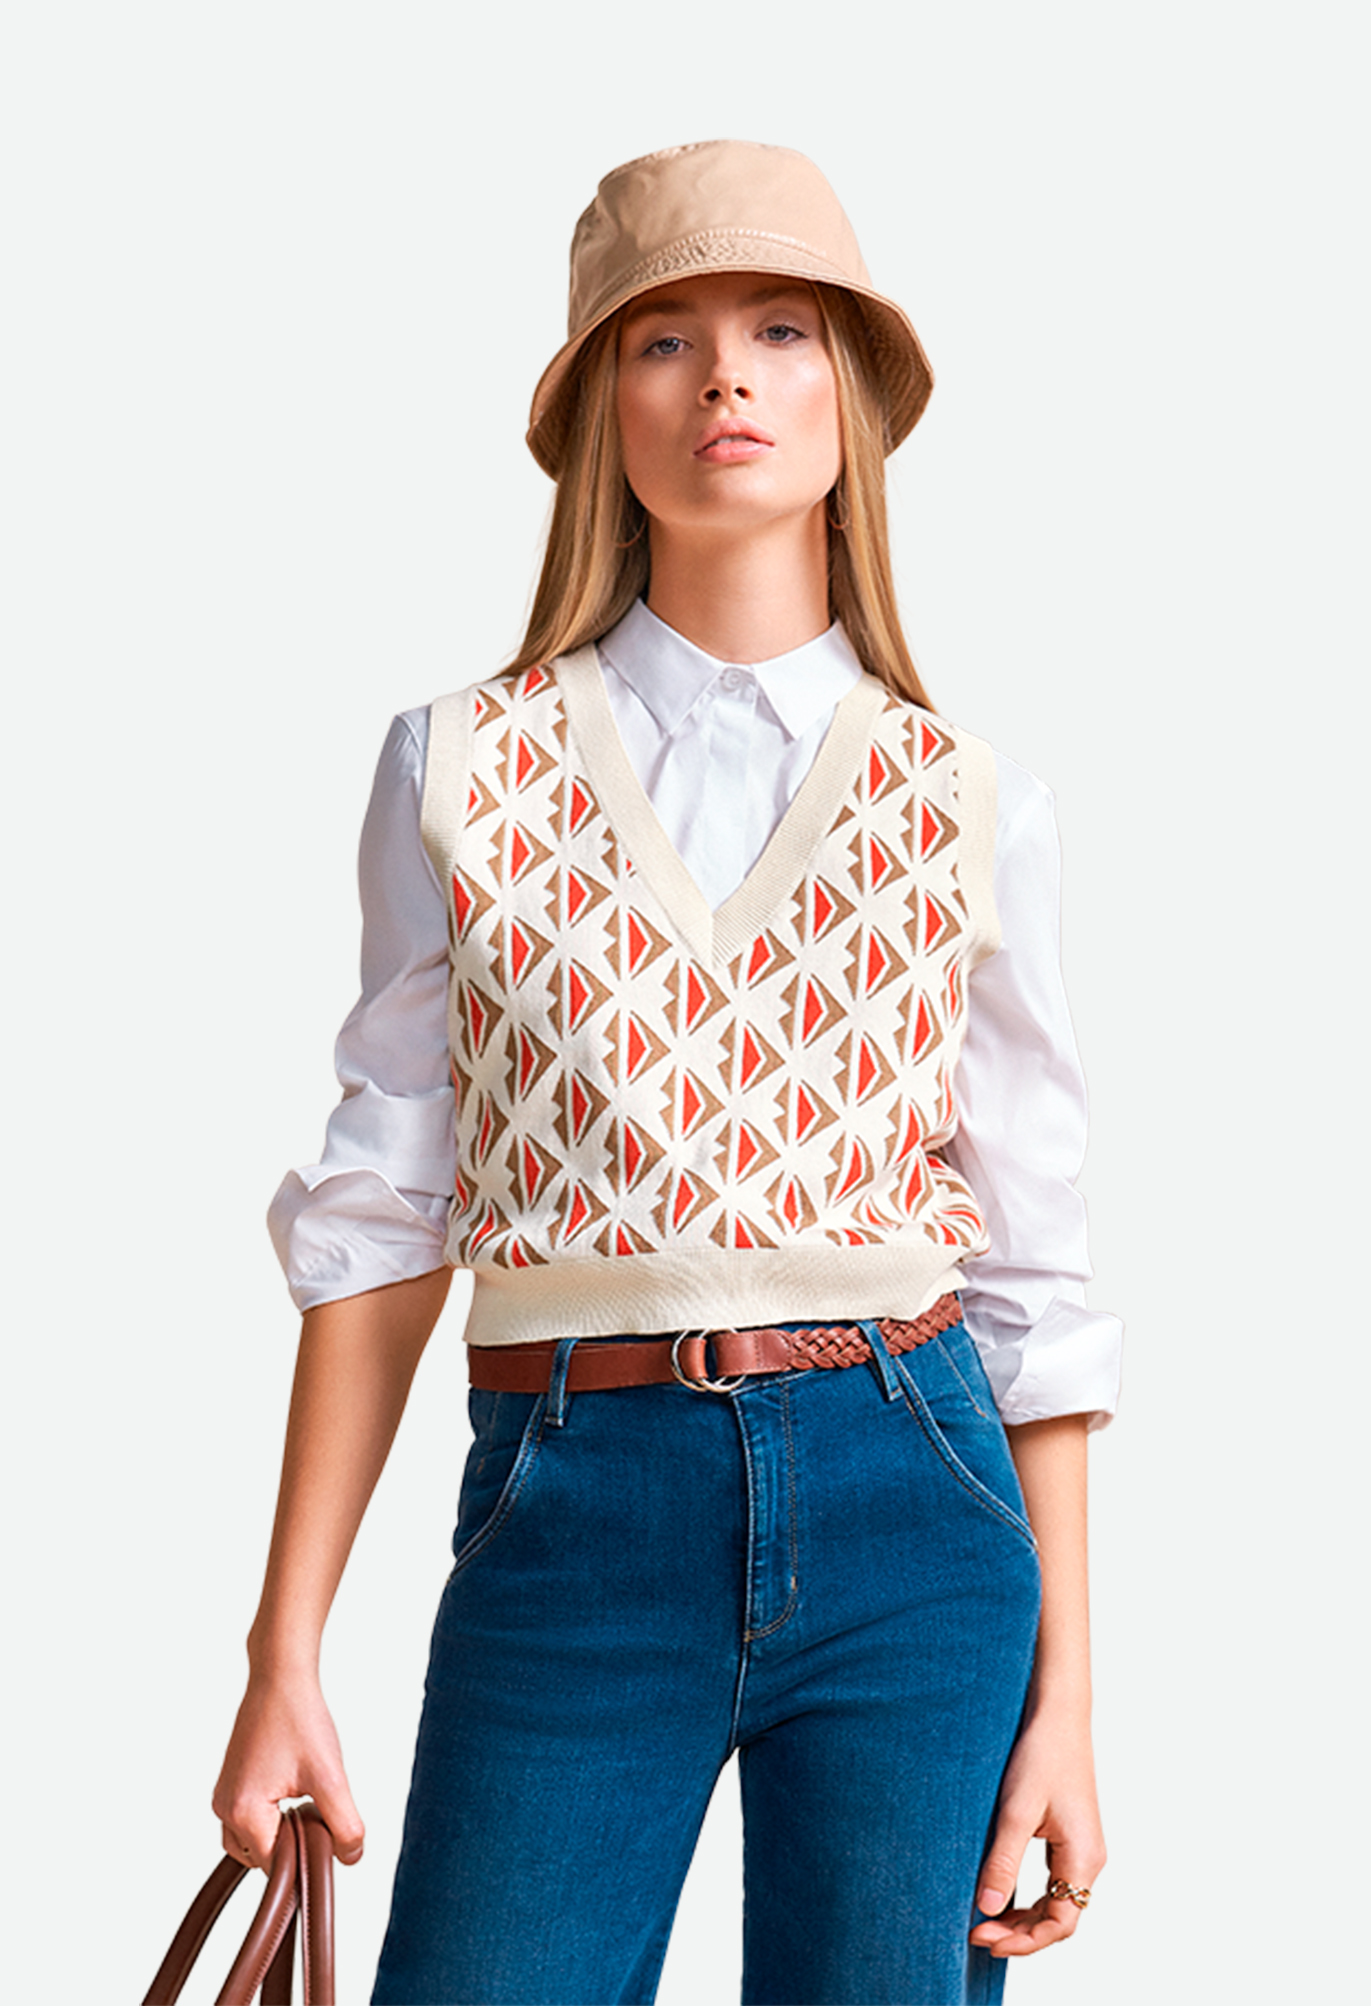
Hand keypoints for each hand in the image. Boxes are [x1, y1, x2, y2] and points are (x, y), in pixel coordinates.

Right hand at [212, 1668, 364, 1871]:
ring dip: (280, 1831)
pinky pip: (248, 1818)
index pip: (274, 1867)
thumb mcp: (331, 1777)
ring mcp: (224, 1794)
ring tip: (306, 1799)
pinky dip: (271, 1816)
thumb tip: (351, 1857)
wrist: (281, 1677)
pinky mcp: (230, 1782)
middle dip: (292, 1844)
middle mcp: (225, 1808)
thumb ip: (344, 1824)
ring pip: (252, 1840)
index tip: (326, 1831)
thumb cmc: (299, 1720)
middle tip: (318, 1811)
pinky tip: (295, 1790)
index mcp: (243, 1813)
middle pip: (261, 1857)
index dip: (305, 1856)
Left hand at [969, 1706, 1104, 1957]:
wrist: (1058, 1714)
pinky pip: (1053, 1882)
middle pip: (1059, 1918)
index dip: (1023, 1942)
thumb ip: (1003, 1862)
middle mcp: (1089, 1859)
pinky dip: (1029, 1897)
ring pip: (1056, 1902)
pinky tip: (1001, 1895)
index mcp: (1084, 1858)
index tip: (984, 1938)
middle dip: (1019, 1933)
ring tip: (985, 1920)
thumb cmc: (1041, 1755)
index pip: (1060, 1924)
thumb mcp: (1016, 1812)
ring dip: (1023, 1917)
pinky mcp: (1071, 1837)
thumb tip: (988, 1910)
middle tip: (976, 1933)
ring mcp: (1082, 1849)